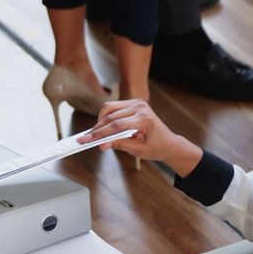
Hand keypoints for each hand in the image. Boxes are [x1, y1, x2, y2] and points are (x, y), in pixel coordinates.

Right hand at [77, 99, 202, 176]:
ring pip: (109, 108)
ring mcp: (137, 103)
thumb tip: (101, 145)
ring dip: (100, 121)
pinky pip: (113, 107)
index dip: (100, 133)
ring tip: (95, 134)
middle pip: (110, 116)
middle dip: (96, 129)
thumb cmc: (156, 147)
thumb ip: (119, 144)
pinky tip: (104, 128)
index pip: (117, 125)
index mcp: (144, 119)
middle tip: (85, 139)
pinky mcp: (133, 103)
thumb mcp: (138, 150)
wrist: (168, 142)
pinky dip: (106, 117)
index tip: (87, 140)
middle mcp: (140, 107)